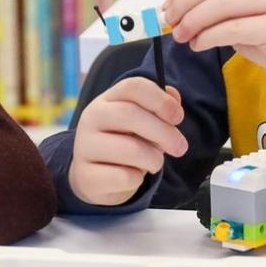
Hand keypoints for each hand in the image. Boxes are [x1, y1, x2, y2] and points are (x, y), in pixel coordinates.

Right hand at [68, 76, 186, 205]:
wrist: (94, 178)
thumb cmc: (123, 144)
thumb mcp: (142, 123)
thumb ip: (158, 108)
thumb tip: (173, 96)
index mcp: (107, 100)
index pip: (133, 86)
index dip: (160, 100)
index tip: (178, 117)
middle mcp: (91, 118)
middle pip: (129, 114)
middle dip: (163, 132)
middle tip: (180, 147)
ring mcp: (85, 146)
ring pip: (130, 149)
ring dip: (154, 159)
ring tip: (154, 163)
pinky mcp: (86, 176)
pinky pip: (124, 177)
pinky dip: (137, 179)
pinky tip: (132, 177)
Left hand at [164, 0, 265, 91]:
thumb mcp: (252, 16)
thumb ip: (223, 9)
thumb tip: (181, 13)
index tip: (168, 4)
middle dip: (186, 2)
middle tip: (171, 22)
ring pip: (223, 3)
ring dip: (194, 20)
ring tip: (182, 36)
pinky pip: (235, 28)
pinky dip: (209, 37)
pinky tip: (199, 45)